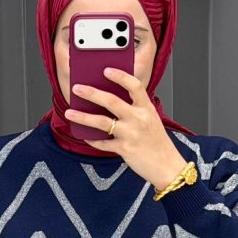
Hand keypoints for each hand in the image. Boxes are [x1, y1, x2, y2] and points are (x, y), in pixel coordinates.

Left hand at [65, 67, 187, 189]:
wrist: (168, 166)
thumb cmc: (158, 143)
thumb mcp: (151, 120)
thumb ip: (135, 109)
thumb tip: (110, 100)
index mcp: (147, 108)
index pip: (134, 85)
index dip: (120, 76)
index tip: (106, 70)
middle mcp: (138, 119)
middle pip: (111, 101)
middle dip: (91, 93)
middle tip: (77, 88)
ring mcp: (131, 134)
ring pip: (102, 122)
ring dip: (83, 117)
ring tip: (70, 112)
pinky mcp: (125, 149)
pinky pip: (103, 143)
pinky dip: (92, 140)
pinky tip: (84, 136)